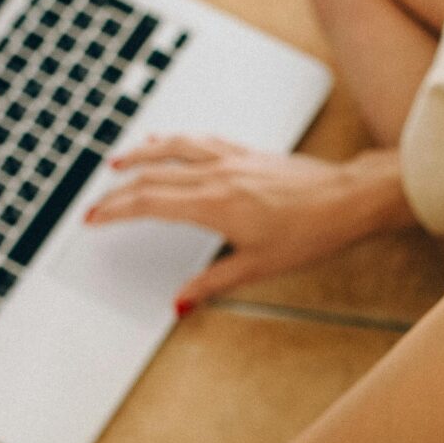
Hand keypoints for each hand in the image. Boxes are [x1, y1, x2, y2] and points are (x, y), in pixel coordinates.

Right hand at [85, 136, 414, 308]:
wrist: (349, 198)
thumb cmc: (313, 231)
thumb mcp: (259, 267)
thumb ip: (213, 283)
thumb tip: (181, 302)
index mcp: (215, 204)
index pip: (150, 203)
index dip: (116, 211)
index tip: (94, 219)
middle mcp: (218, 175)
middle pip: (153, 176)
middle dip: (118, 191)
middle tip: (95, 204)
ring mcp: (233, 159)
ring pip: (174, 148)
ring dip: (141, 154)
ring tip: (118, 161)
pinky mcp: (248, 152)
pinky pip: (201, 141)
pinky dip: (176, 141)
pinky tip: (169, 142)